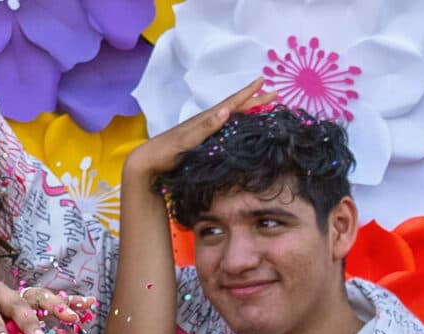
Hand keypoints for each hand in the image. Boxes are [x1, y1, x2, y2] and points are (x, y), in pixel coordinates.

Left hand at [125, 80, 274, 181]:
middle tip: (274, 92)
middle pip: (236, 107)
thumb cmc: (167, 151)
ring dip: (248, 109)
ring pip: (232, 116)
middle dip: (255, 99)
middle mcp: (207, 121)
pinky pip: (226, 127)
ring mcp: (205, 130)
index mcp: (206, 119)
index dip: (247, 93)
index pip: (231, 103)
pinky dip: (238, 122)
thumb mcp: (187, 140)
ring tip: (263, 103)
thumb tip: (226, 110)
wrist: (149, 161)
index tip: (263, 81)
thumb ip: (206, 127)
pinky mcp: (203, 139)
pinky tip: (242, 124)